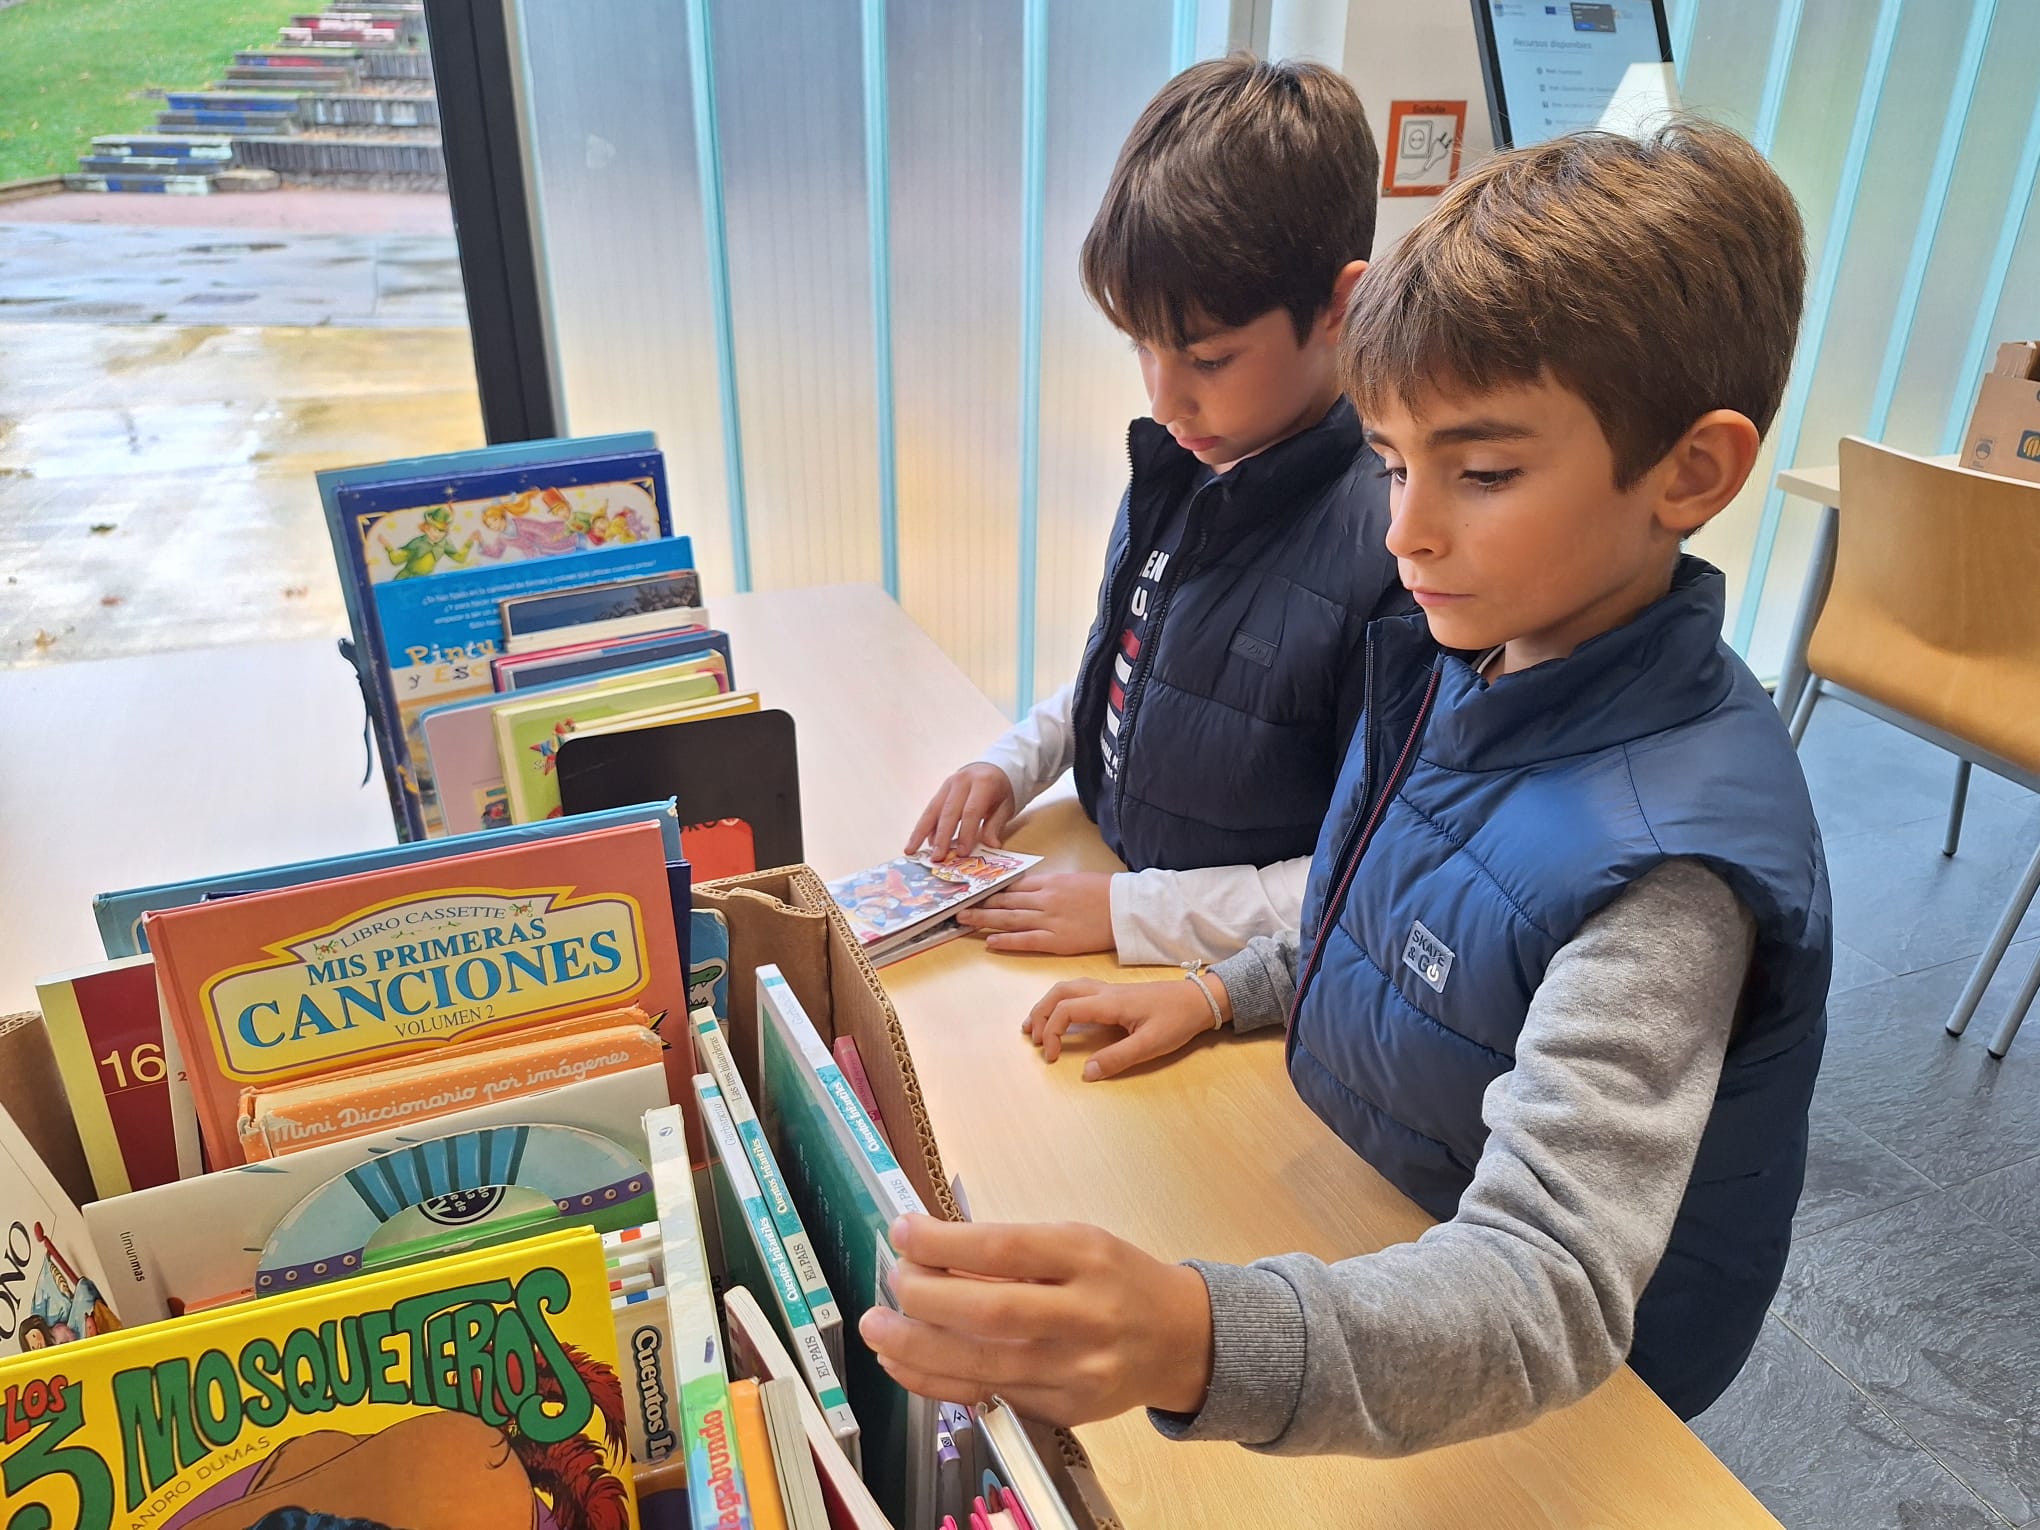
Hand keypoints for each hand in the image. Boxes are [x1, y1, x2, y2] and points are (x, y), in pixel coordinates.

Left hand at [860, 1215, 1213, 1423]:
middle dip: (926, 1298)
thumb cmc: (1117, 1279)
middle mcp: (1087, 1316)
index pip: (1007, 1249)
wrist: (1181, 1340)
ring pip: (984, 1364)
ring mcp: (1077, 1371)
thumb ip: (1011, 1253)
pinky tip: (902, 1362)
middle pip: (993, 1312)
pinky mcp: (1065, 1409)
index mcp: (1088, 1258)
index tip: (903, 1230)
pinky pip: (989, 1395)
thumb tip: (928, 1253)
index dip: (946, 1242)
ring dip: (917, 1347)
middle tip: (892, 1281)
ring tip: (877, 1327)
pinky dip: (936, 1381)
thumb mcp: (1077, 1244)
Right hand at [907, 764, 1015, 857]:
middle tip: (936, 857)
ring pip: (933, 810)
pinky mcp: (940, 790)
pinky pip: (930, 810)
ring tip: (912, 850)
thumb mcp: (1005, 807)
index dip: (965, 833)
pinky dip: (924, 827)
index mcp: (983, 783)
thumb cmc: (1001, 791)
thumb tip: (991, 846)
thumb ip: (995, 826)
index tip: (961, 853)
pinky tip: (920, 843)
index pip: (971, 811)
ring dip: (921, 832)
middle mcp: (962, 781)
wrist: (993, 768)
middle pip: (949, 811)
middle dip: (941, 837)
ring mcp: (948, 784)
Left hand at [954, 871, 1114, 955]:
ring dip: (984, 921)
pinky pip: (1026, 940)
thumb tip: (1027, 890)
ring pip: (1009, 920)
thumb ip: (1048, 885)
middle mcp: (1043, 899)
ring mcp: (1048, 920)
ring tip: (964, 922)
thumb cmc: (1103, 892)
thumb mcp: (1072, 880)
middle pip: (1004, 902)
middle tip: (957, 908)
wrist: (1125, 908)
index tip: (973, 893)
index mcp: (1048, 882)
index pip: (1012, 887)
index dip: (990, 891)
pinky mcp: (1057, 940)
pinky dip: (1006, 941)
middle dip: (980, 905)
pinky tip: (989, 942)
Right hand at [1021, 973, 1225, 1079]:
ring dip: (1048, 1005)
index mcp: (1110, 1002)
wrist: (1199, 999)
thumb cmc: (1177, 1020)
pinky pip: (1079, 991)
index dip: (1053, 1032)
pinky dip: (1061, 1001)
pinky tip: (1063, 1016)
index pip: (1066, 1009)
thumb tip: (1086, 1073)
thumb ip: (1117, 1059)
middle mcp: (1104, 991)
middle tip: (1032, 1038)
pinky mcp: (1115, 994)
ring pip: (1068, 988)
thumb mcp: (1150, 1045)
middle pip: (1060, 992)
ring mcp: (1109, 990)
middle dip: (1040, 1013)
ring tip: (1036, 1025)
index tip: (1053, 1056)